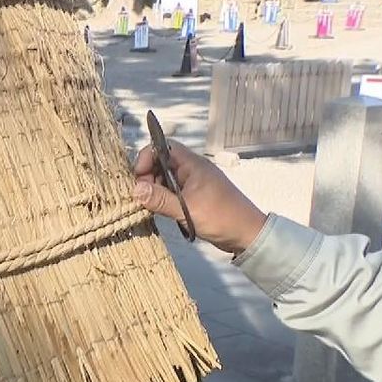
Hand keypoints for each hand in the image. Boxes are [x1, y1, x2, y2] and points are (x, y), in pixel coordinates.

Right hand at [133, 140, 266, 254]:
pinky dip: (162, 197)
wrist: (247, 234)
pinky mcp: (194, 197)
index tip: (139, 177)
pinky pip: (172, 191)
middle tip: (142, 196)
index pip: (164, 147)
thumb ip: (160, 199)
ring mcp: (193, 183)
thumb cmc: (220, 217)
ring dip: (154, 189)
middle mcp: (192, 170)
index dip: (147, 157)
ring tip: (149, 205)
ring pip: (165, 178)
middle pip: (161, 162)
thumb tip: (135, 190)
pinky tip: (158, 209)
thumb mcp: (186, 210)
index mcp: (193, 165)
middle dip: (147, 176)